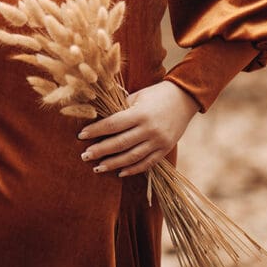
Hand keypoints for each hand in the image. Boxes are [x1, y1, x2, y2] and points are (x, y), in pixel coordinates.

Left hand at [77, 79, 199, 176]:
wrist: (185, 98)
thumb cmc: (156, 94)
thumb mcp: (138, 96)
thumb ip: (121, 109)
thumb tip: (99, 119)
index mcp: (140, 114)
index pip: (113, 124)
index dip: (96, 131)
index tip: (81, 135)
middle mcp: (149, 129)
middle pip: (120, 143)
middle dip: (100, 150)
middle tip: (84, 155)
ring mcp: (158, 141)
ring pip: (132, 157)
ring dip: (113, 164)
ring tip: (97, 167)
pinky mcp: (165, 149)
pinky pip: (147, 163)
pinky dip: (132, 169)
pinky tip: (119, 172)